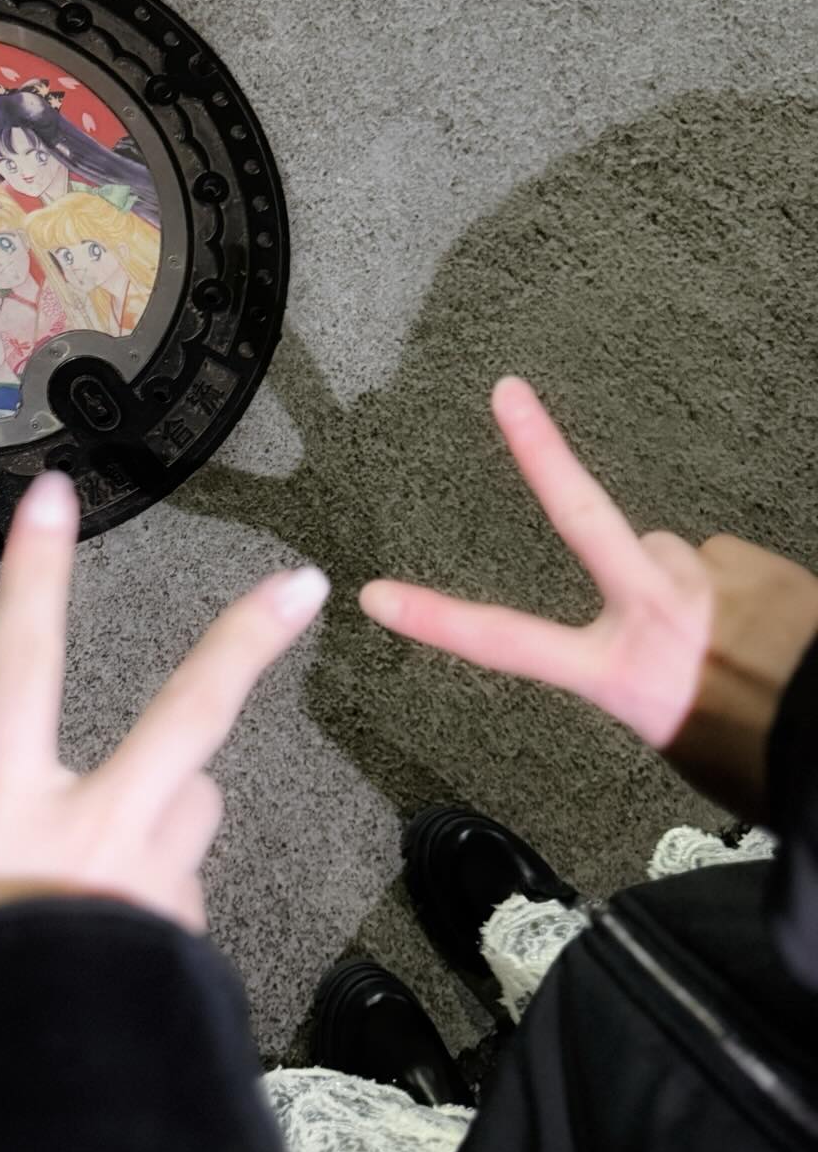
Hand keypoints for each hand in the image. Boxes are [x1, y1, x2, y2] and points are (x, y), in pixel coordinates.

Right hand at [0, 473, 329, 932]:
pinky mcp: (193, 931)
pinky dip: (160, 911)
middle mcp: (95, 824)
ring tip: (103, 899)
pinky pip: (185, 893)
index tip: (55, 499)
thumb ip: (15, 845)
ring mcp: (157, 878)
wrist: (19, 1107)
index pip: (19, 668)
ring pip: (193, 811)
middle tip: (302, 586)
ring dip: (168, 826)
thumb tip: (65, 848)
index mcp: (6, 804)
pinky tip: (119, 964)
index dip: (35, 579)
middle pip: (191, 714)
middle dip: (246, 642)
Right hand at [359, 378, 817, 815]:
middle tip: (508, 390)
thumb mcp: (679, 739)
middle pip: (595, 523)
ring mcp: (710, 579)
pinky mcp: (762, 565)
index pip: (509, 642)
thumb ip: (654, 675)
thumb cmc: (764, 761)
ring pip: (681, 563)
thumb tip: (669, 640)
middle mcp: (655, 610)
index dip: (437, 618)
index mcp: (622, 671)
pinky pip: (735, 572)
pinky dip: (746, 596)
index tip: (377, 594)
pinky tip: (775, 636)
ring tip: (742, 650)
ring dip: (697, 590)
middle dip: (542, 450)